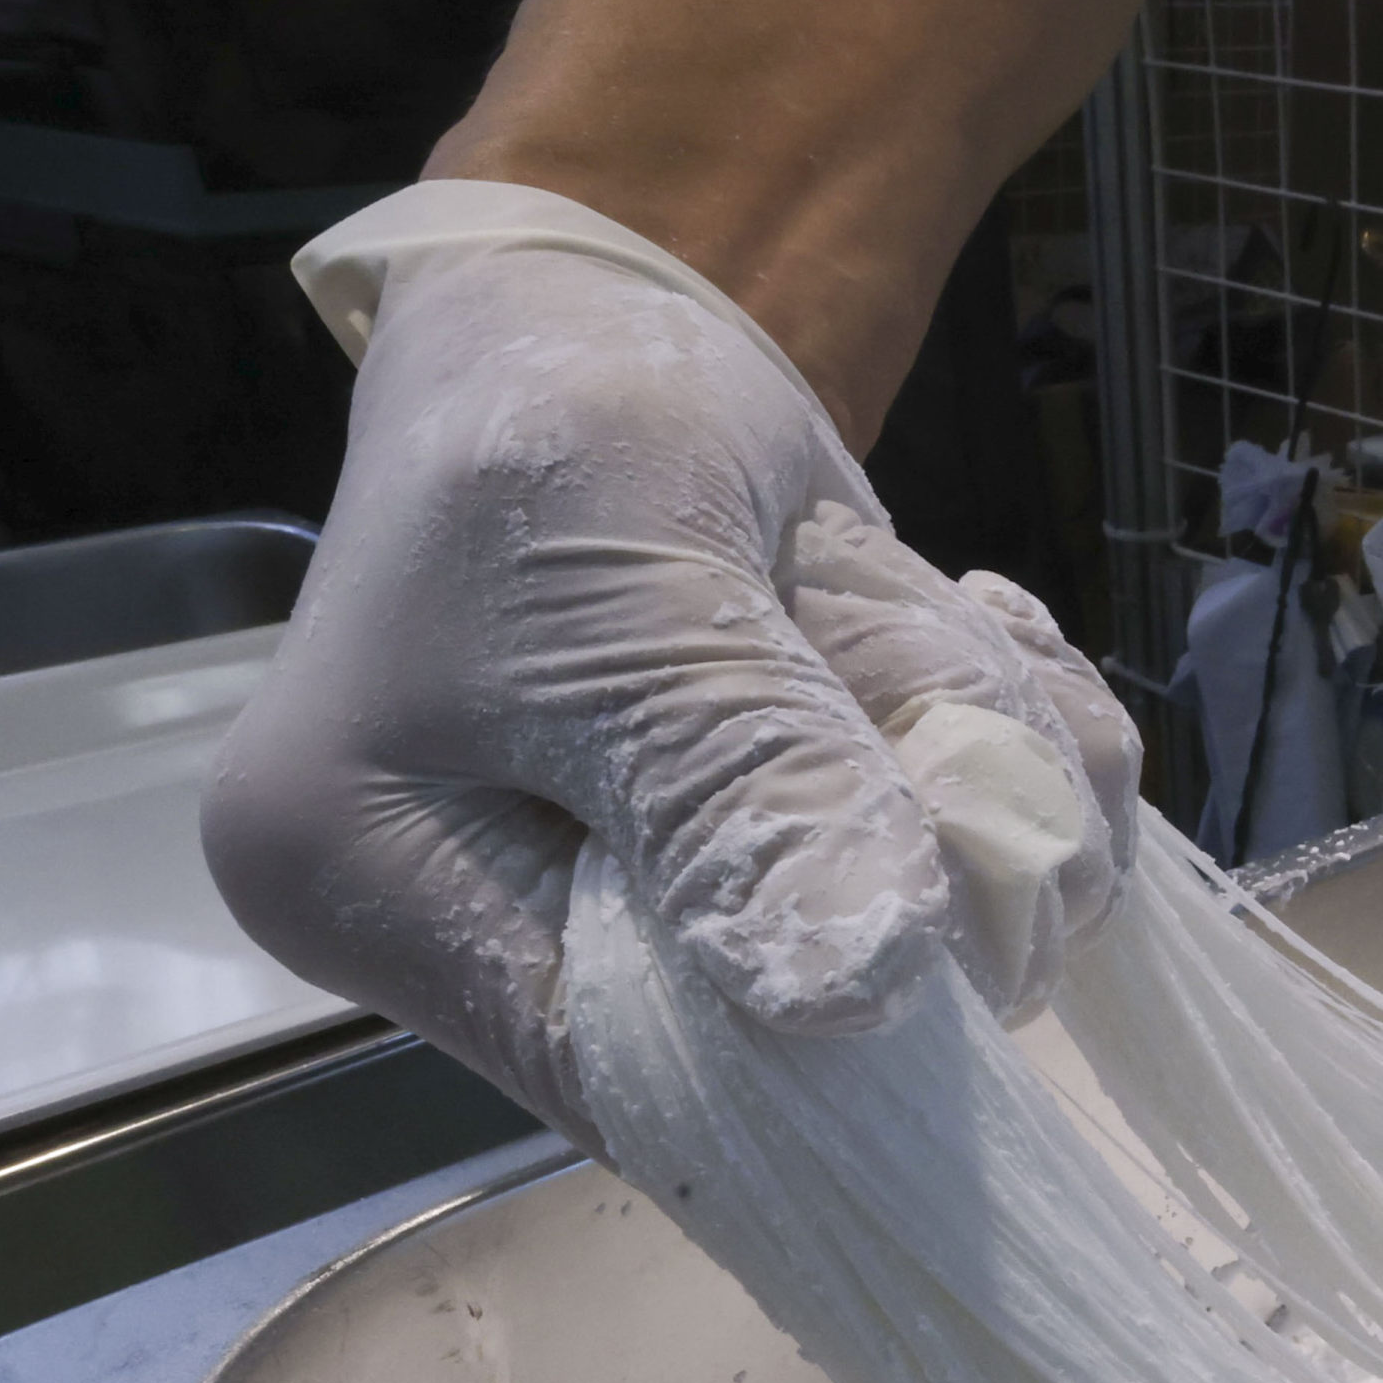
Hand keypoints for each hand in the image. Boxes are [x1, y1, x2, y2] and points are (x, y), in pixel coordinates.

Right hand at [203, 182, 1139, 1143]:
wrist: (625, 301)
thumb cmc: (559, 424)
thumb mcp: (634, 596)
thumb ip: (739, 789)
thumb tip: (854, 992)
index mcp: (370, 891)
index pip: (620, 1081)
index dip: (815, 1046)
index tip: (948, 915)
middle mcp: (508, 933)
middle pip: (803, 1029)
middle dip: (921, 845)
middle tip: (890, 656)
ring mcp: (672, 900)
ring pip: (944, 939)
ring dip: (981, 758)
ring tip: (882, 600)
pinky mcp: (793, 849)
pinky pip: (985, 865)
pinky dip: (1013, 739)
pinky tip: (956, 625)